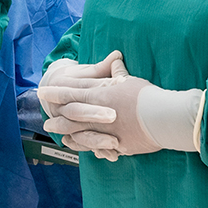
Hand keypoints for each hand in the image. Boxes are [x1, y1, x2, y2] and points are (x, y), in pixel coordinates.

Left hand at [39, 60, 202, 159]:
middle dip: (57, 118)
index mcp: (100, 94)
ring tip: (59, 137)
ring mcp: (106, 131)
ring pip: (80, 133)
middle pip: (72, 115)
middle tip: (46, 123)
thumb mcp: (130, 80)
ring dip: (68, 135)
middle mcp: (98, 113)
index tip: (43, 91)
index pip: (72, 92)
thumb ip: (117, 71)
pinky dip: (88, 148)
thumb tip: (115, 57)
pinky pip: (97, 147)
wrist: (164, 117)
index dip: (56, 92)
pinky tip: (82, 150)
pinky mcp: (117, 145)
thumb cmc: (147, 96)